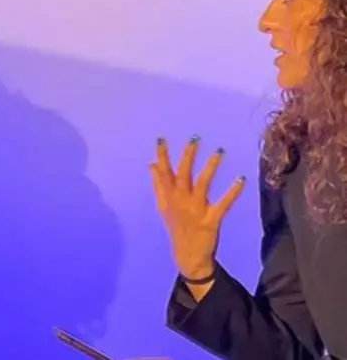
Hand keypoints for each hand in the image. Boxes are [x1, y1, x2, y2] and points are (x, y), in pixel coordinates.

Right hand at [150, 136, 245, 279]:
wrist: (187, 255)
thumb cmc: (177, 227)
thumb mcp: (163, 206)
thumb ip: (158, 184)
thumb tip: (151, 164)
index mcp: (169, 197)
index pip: (163, 173)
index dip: (162, 156)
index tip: (161, 139)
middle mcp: (180, 201)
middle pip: (183, 174)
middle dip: (188, 156)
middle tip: (194, 139)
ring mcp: (196, 210)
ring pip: (202, 184)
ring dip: (211, 167)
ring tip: (219, 151)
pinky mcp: (211, 220)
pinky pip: (223, 204)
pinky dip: (233, 192)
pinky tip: (241, 179)